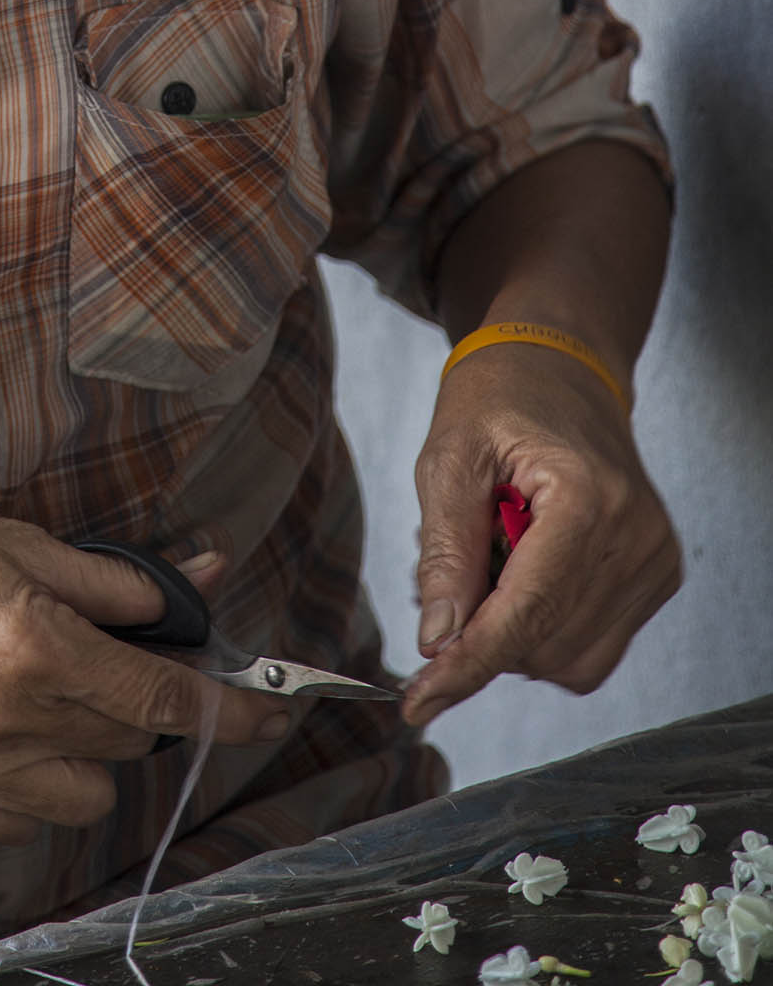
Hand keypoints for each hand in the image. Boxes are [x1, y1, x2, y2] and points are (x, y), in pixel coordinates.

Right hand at [0, 489, 283, 843]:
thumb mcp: (20, 540)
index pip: (161, 699)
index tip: (268, 713)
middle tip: (108, 659)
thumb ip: (115, 581)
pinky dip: (34, 783)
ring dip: (91, 752)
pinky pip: (23, 820)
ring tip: (48, 696)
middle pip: (129, 743)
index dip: (226, 709)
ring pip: (86, 795)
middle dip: (139, 703)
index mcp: (34, 645)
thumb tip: (192, 591)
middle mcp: (6, 718)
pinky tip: (6, 729)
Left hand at [402, 345, 681, 725]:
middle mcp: (636, 536)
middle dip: (483, 633)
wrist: (559, 370)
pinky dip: (544, 630)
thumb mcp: (449, 459)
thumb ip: (445, 553)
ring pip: (569, 660)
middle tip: (458, 566)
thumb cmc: (498, 401)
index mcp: (587, 498)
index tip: (416, 703)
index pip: (526, 613)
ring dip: (514, 633)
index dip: (466, 666)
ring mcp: (655, 561)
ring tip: (498, 554)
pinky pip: (591, 648)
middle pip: (544, 645)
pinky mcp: (657, 577)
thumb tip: (438, 640)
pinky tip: (527, 571)